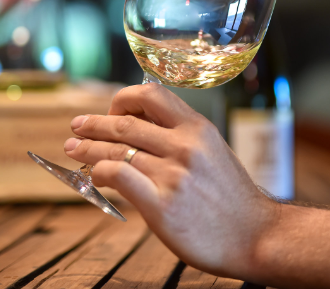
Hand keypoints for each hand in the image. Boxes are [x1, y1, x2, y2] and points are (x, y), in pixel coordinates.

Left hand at [64, 83, 276, 278]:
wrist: (255, 235)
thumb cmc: (233, 199)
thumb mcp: (215, 154)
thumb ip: (183, 141)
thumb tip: (143, 133)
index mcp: (200, 129)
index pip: (152, 94)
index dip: (123, 99)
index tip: (112, 111)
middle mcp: (186, 146)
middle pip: (126, 122)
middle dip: (94, 123)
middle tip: (78, 126)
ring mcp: (173, 174)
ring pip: (116, 149)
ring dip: (87, 148)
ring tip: (74, 149)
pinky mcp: (161, 204)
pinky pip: (119, 176)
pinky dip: (100, 171)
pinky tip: (95, 176)